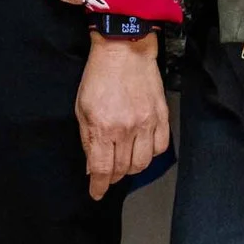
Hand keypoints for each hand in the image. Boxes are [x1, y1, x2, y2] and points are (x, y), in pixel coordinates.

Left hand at [76, 31, 166, 199]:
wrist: (124, 51)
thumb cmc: (99, 76)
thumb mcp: (81, 107)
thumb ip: (87, 139)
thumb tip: (91, 165)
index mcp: (103, 127)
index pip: (102, 169)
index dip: (98, 186)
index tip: (96, 193)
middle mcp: (127, 129)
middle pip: (122, 169)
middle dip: (112, 177)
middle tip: (107, 175)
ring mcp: (147, 124)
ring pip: (143, 163)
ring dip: (131, 168)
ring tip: (123, 162)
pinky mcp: (161, 117)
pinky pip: (160, 148)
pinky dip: (150, 154)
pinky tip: (141, 149)